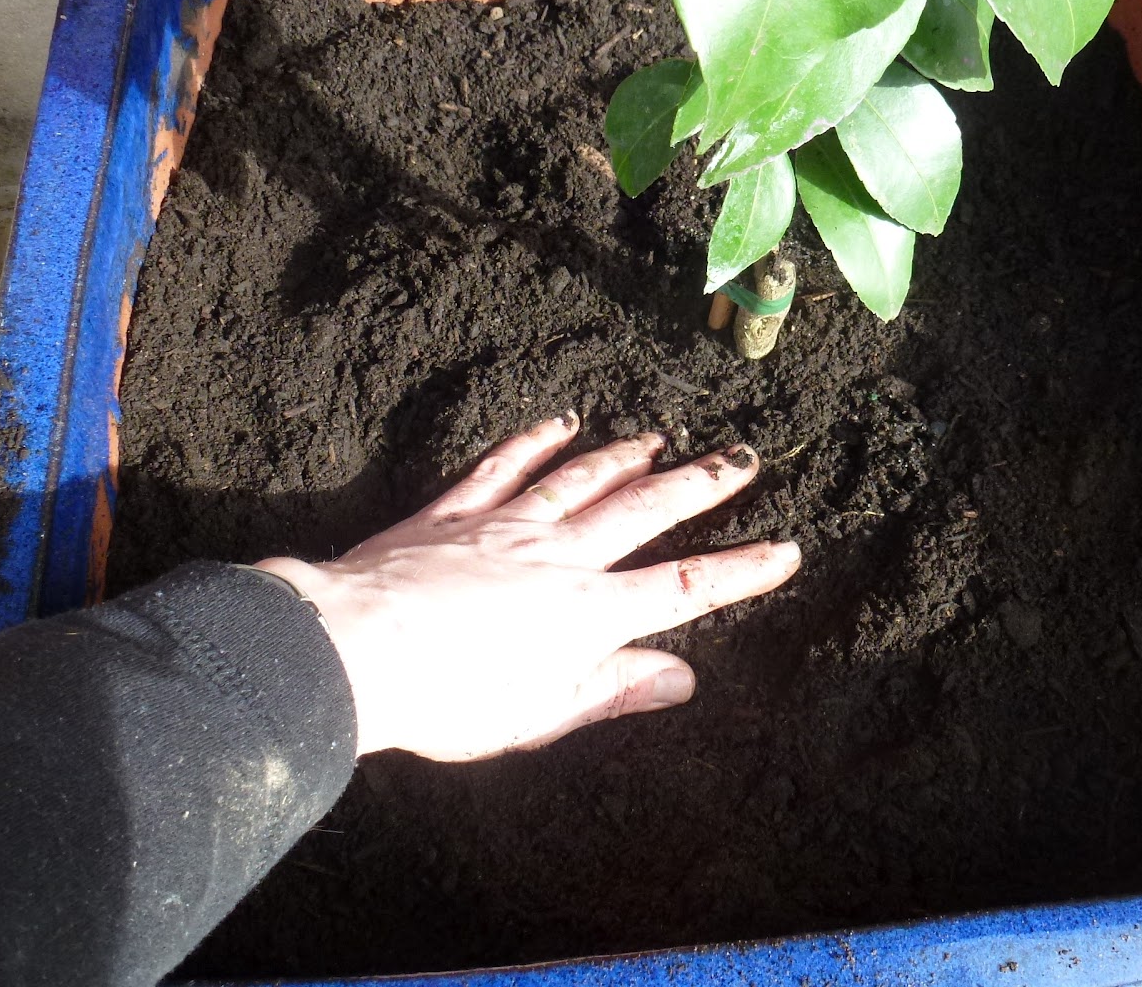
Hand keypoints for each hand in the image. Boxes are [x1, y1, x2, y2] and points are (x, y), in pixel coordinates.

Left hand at [257, 413, 798, 760]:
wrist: (355, 651)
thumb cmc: (447, 700)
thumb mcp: (540, 716)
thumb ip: (611, 690)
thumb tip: (681, 678)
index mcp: (587, 615)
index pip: (682, 590)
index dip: (740, 571)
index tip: (786, 552)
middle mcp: (559, 558)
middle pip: (644, 512)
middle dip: (699, 486)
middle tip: (741, 460)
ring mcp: (507, 526)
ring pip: (583, 479)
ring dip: (628, 457)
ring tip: (662, 439)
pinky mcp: (456, 513)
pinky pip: (505, 466)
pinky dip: (537, 441)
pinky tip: (562, 424)